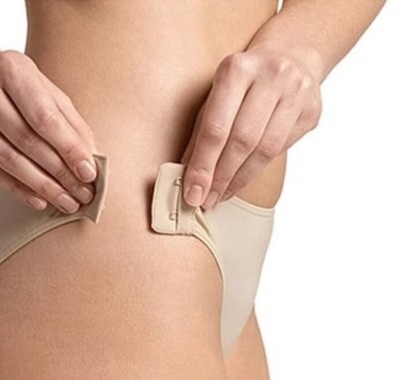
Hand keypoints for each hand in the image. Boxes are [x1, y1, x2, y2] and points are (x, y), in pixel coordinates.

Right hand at [0, 48, 98, 212]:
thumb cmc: (16, 87)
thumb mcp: (47, 92)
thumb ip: (70, 124)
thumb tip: (91, 162)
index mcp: (10, 68)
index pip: (44, 118)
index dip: (69, 149)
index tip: (89, 173)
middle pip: (26, 142)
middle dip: (59, 174)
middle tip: (81, 195)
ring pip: (7, 160)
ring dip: (41, 187)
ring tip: (66, 202)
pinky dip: (18, 188)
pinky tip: (39, 200)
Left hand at [180, 46, 321, 208]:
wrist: (290, 57)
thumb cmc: (242, 83)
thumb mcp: (215, 97)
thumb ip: (200, 134)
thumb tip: (187, 177)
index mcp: (237, 69)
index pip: (216, 129)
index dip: (203, 167)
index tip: (193, 194)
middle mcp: (270, 75)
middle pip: (242, 141)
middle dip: (221, 177)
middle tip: (207, 201)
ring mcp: (296, 91)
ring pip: (265, 150)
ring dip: (240, 179)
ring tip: (222, 195)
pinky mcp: (312, 109)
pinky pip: (282, 149)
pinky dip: (259, 168)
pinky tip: (242, 179)